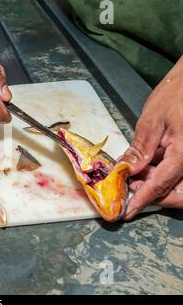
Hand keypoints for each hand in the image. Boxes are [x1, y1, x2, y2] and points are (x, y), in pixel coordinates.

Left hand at [117, 56, 182, 219]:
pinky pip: (181, 174)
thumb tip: (126, 172)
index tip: (127, 211)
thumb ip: (140, 151)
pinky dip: (164, 176)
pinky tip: (149, 166)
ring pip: (180, 186)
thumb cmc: (177, 94)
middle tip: (131, 187)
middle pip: (178, 194)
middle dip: (153, 195)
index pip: (161, 184)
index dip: (142, 200)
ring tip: (137, 175)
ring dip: (159, 186)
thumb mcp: (152, 122)